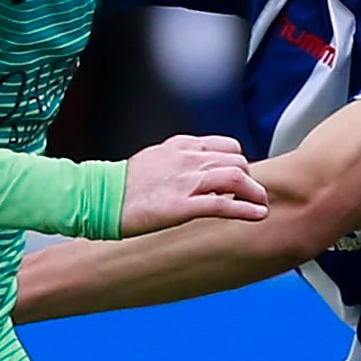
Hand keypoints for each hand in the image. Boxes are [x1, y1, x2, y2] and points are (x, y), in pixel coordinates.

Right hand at [117, 134, 266, 235]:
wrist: (99, 197)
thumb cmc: (124, 184)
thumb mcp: (156, 158)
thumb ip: (181, 159)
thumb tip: (200, 168)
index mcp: (182, 146)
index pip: (227, 146)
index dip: (240, 162)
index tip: (242, 176)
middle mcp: (188, 159)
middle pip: (237, 161)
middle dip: (250, 179)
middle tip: (252, 194)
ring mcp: (186, 181)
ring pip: (236, 178)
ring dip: (255, 193)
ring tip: (261, 205)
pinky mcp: (182, 206)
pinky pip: (223, 204)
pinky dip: (246, 210)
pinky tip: (258, 215)